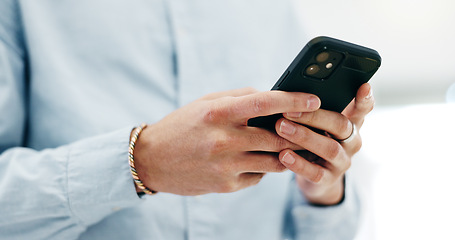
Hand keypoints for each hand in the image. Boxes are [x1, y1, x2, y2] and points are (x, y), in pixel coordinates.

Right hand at [133, 88, 320, 195]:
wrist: (153, 160)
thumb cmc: (183, 125)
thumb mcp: (207, 103)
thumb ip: (240, 97)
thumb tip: (273, 97)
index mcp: (219, 113)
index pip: (265, 103)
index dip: (293, 100)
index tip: (313, 100)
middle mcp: (224, 140)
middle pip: (278, 137)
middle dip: (298, 132)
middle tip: (308, 127)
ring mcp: (226, 166)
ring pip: (275, 161)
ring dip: (284, 152)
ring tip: (285, 143)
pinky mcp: (227, 185)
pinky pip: (259, 176)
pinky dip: (264, 166)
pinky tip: (255, 159)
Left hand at [275, 83, 373, 204]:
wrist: (315, 178)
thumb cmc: (313, 140)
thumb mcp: (318, 124)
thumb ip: (313, 108)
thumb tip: (292, 90)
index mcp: (350, 123)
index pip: (362, 109)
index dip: (364, 99)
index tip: (363, 86)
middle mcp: (351, 142)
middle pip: (340, 125)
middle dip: (314, 116)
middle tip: (289, 110)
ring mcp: (342, 162)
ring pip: (329, 148)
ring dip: (304, 137)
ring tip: (281, 127)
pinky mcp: (329, 180)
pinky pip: (316, 173)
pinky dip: (299, 164)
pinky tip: (283, 155)